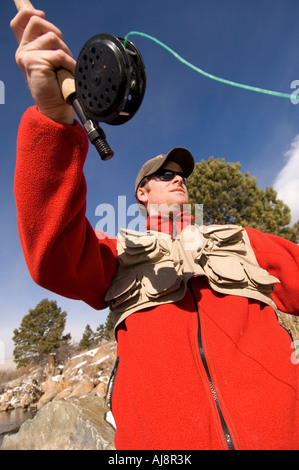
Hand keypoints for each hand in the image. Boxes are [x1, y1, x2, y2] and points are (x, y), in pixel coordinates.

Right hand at [10, 8, 75, 123]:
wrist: (56, 108)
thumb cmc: (58, 86)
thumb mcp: (53, 61)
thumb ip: (50, 45)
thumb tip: (53, 31)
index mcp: (27, 49)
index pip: (21, 21)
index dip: (30, 12)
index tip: (41, 13)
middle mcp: (23, 50)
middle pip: (37, 22)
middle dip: (56, 34)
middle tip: (62, 55)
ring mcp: (26, 55)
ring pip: (51, 37)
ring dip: (65, 52)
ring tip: (65, 68)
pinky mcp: (34, 62)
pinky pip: (58, 54)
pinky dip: (68, 63)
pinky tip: (68, 73)